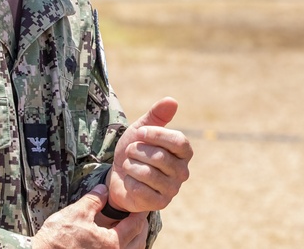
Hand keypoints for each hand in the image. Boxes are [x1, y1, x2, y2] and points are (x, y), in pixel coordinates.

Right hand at [33, 185, 148, 248]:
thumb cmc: (57, 239)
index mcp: (112, 243)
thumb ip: (94, 200)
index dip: (140, 213)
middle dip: (140, 228)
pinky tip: (114, 241)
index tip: (141, 205)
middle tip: (138, 216)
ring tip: (128, 229)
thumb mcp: (76, 213)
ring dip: (134, 241)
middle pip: (139, 242)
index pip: (136, 225)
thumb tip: (104, 190)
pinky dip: (123, 248)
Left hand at [107, 97, 192, 212]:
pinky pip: (141, 190)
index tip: (140, 132)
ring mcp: (172, 189)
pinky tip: (129, 181)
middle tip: (130, 150)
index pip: (179, 141)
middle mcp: (183, 171)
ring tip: (128, 164)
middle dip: (138, 151)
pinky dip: (129, 182)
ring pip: (149, 174)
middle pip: (161, 157)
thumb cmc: (134, 150)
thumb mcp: (142, 129)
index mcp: (184, 152)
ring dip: (131, 166)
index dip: (158, 135)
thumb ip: (157, 115)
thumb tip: (172, 100)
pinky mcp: (160, 204)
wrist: (119, 175)